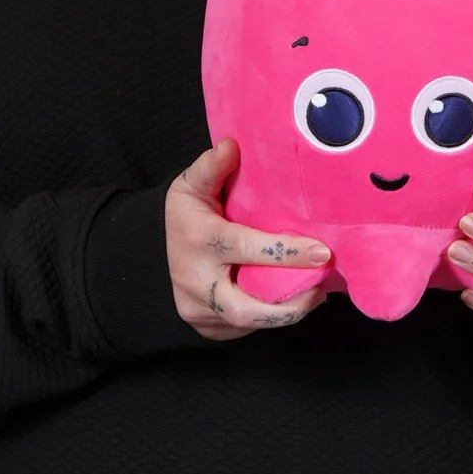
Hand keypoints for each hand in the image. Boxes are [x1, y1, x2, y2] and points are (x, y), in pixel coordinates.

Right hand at [167, 139, 331, 341]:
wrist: (149, 256)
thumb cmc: (184, 217)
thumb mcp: (189, 187)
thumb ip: (211, 167)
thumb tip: (231, 145)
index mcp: (197, 240)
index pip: (245, 249)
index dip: (286, 253)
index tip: (322, 252)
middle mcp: (196, 281)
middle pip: (245, 307)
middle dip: (290, 304)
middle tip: (323, 286)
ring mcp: (199, 310)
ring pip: (250, 322)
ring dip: (287, 311)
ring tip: (316, 292)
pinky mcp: (208, 328)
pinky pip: (246, 329)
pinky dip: (272, 317)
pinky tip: (293, 300)